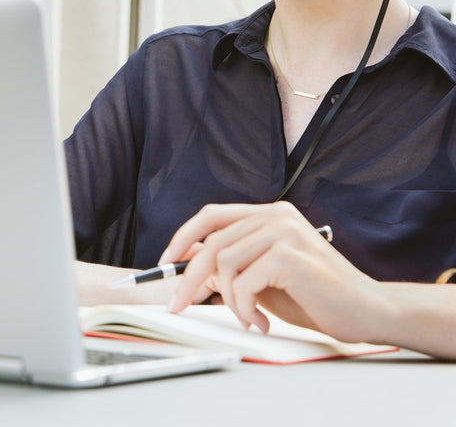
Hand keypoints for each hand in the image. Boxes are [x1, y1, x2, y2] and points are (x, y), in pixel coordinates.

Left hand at [160, 202, 382, 342]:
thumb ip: (234, 263)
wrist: (368, 311)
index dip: (183, 236)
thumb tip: (189, 265)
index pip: (212, 215)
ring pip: (223, 262)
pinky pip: (243, 282)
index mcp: (269, 213)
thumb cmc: (317, 296)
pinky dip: (243, 308)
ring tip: (247, 317)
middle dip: (190, 278)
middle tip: (180, 303)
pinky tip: (261, 321)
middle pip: (212, 242)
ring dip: (227, 300)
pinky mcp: (290, 255)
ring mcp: (284, 231)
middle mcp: (275, 215)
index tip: (165, 261)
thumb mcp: (266, 275)